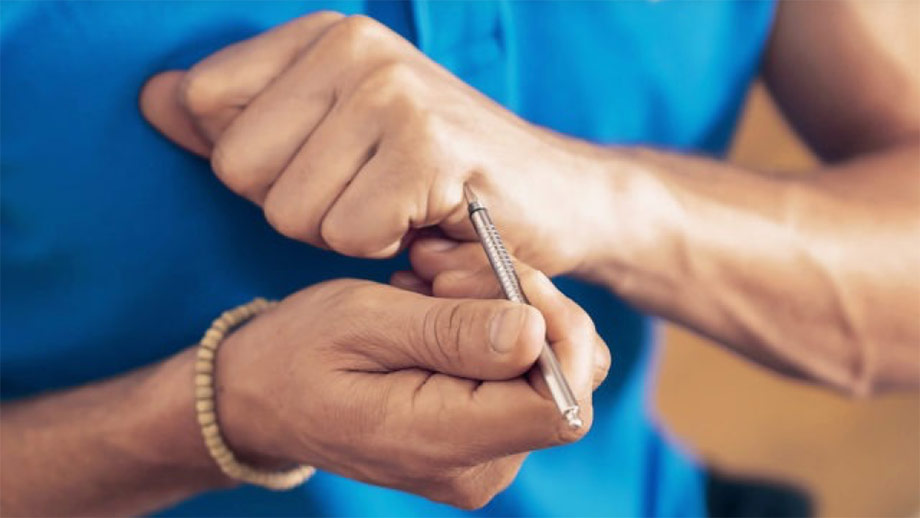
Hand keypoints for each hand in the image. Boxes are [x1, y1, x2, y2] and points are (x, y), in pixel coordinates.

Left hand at [140, 12, 617, 276]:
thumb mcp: (334, 131)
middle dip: (301, 205)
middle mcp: (355, 47)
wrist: (556, 197)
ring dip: (343, 232)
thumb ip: (242, 116)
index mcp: (324, 34)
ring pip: (289, 209)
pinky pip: (346, 234)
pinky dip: (384, 249)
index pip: (206, 107)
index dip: (264, 163)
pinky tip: (426, 225)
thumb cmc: (440, 173)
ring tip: (401, 208)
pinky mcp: (428, 150)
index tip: (333, 163)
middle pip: (238, 168)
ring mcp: (394, 94)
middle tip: (372, 193)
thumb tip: (155, 99)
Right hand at [216, 276, 607, 508]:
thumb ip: (450, 332)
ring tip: (435, 285)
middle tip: (450, 270)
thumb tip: (535, 331)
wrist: (259, 399)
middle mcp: (476, 467)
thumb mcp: (362, 323)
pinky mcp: (479, 439)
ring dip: (508, 310)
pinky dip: (494, 328)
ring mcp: (481, 458)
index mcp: (442, 444)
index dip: (560, 331)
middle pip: (563, 381)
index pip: (560, 405)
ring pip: (547, 369)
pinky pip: (519, 374)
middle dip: (528, 307)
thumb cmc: (296, 354)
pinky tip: (441, 308)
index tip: (507, 276)